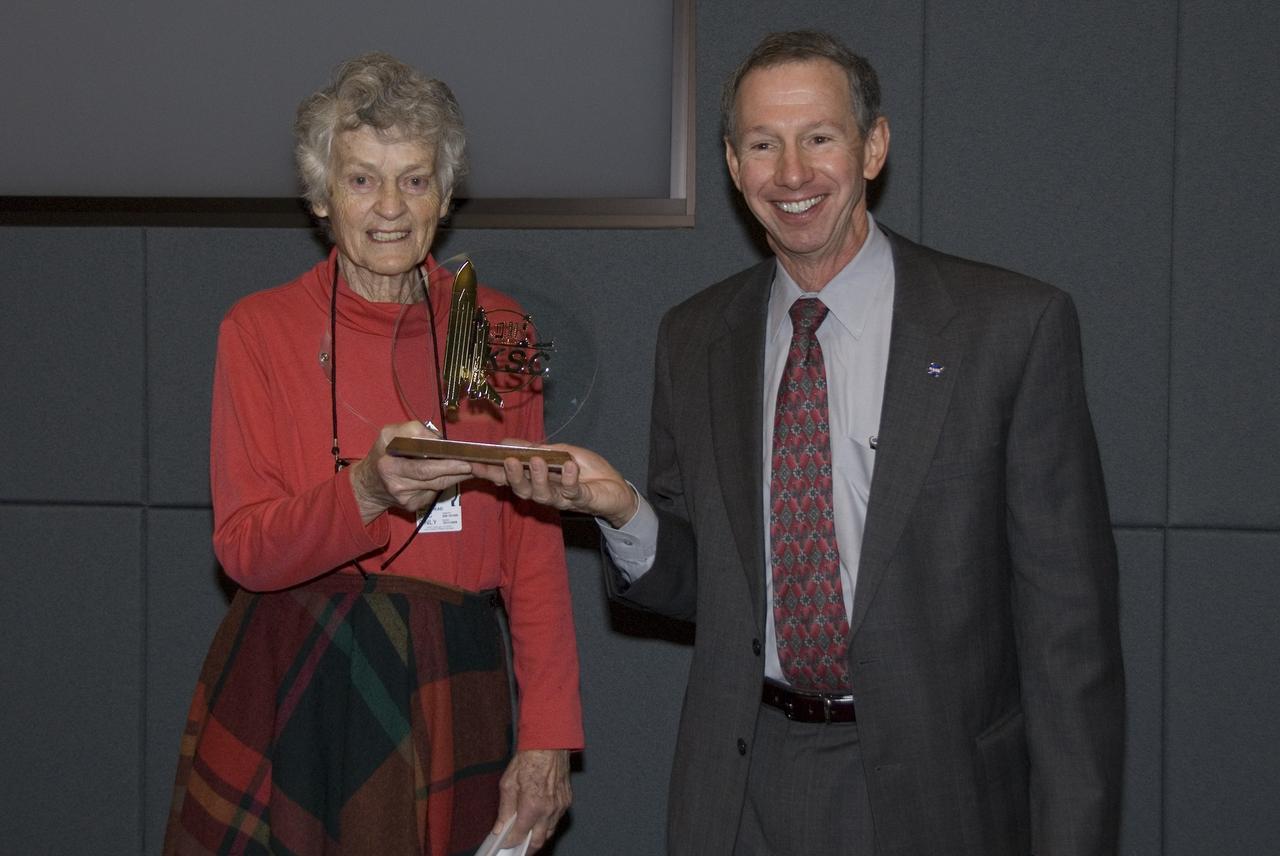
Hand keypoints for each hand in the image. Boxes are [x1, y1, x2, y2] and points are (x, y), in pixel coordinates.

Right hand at [349, 421, 472, 524]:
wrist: (369, 485)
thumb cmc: (383, 454)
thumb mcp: (388, 434)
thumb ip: (412, 430)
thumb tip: (437, 439)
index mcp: (389, 466)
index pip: (422, 467)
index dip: (444, 464)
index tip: (463, 458)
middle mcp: (397, 485)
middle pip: (434, 479)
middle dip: (456, 470)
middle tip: (474, 463)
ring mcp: (406, 498)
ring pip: (438, 486)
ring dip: (456, 476)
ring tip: (472, 466)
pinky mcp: (412, 506)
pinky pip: (434, 492)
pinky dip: (445, 482)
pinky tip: (454, 474)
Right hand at [470, 441, 637, 527]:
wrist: (615, 487)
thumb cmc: (585, 469)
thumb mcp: (559, 452)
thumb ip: (534, 448)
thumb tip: (506, 442)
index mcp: (535, 480)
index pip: (509, 478)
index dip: (491, 473)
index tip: (475, 464)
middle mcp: (544, 492)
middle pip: (521, 490)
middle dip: (513, 477)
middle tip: (508, 461)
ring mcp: (561, 498)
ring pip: (542, 494)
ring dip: (538, 478)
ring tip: (536, 461)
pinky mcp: (581, 501)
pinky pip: (572, 492)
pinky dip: (569, 478)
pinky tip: (569, 467)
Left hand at [494, 748, 570, 851]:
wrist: (550, 743)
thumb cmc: (529, 759)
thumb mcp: (508, 783)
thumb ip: (504, 809)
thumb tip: (500, 827)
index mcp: (532, 806)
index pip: (519, 835)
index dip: (509, 842)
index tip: (503, 843)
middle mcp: (549, 810)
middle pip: (537, 841)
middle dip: (525, 848)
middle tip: (516, 847)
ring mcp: (560, 806)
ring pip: (549, 832)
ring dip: (537, 836)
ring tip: (526, 835)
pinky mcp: (567, 801)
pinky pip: (556, 819)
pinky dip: (547, 823)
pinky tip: (538, 819)